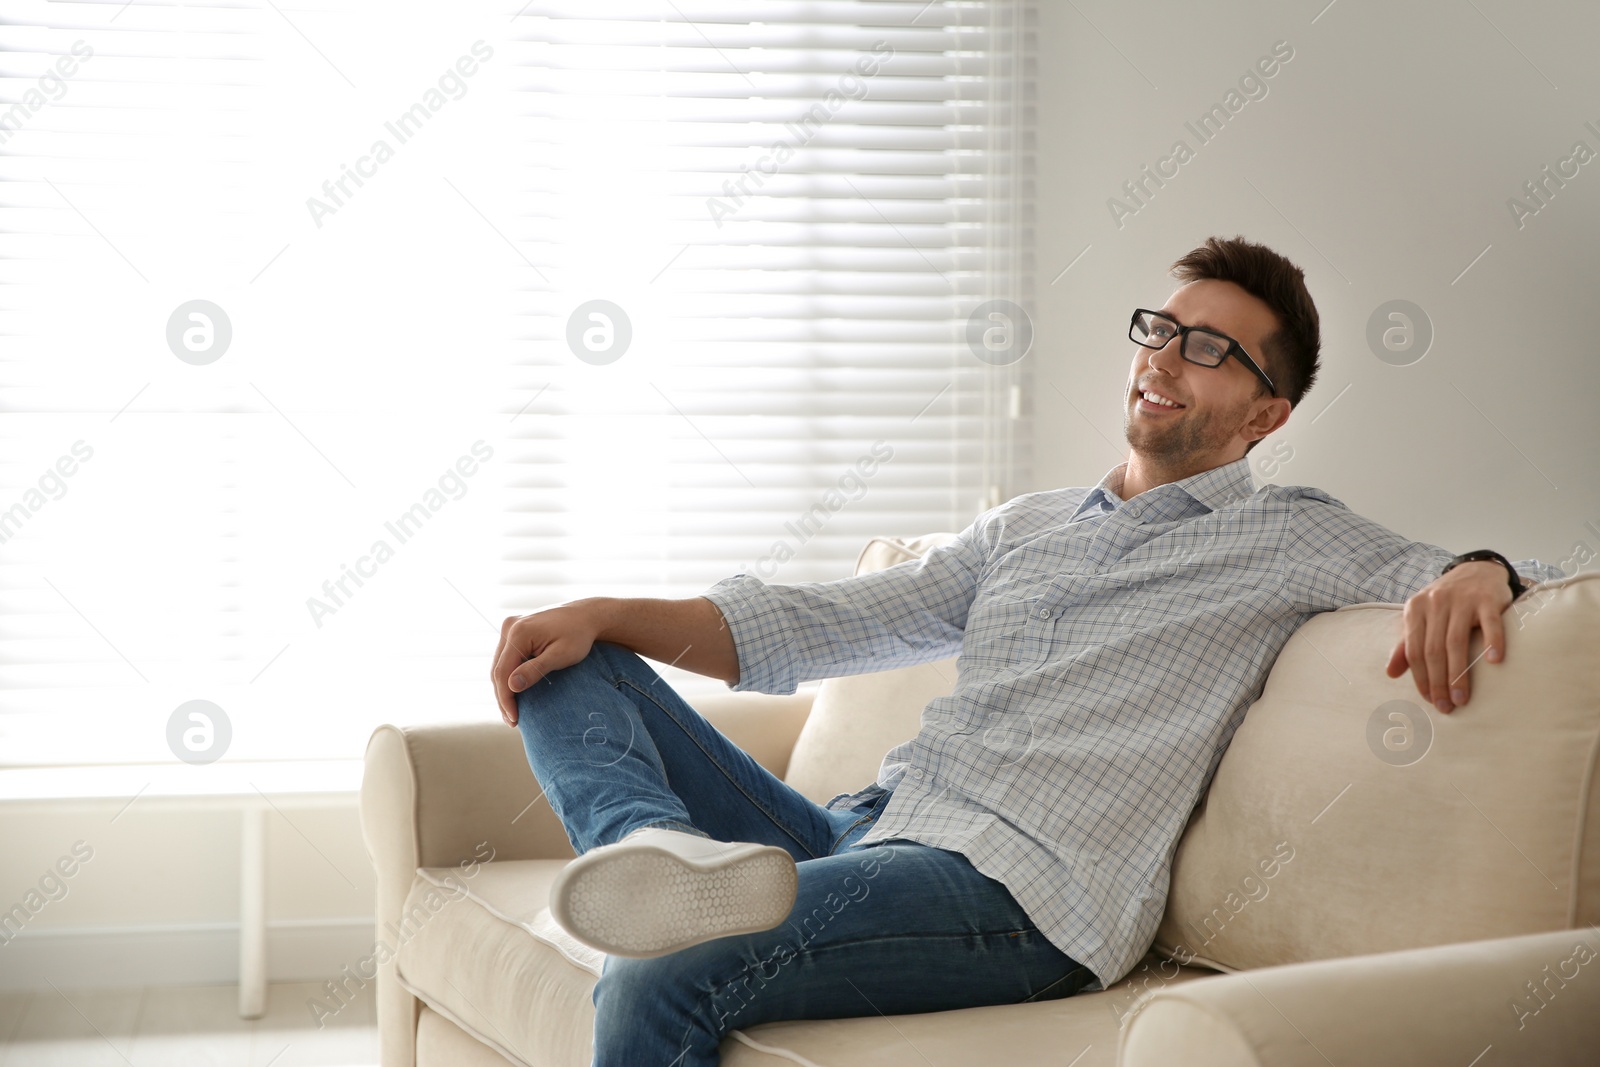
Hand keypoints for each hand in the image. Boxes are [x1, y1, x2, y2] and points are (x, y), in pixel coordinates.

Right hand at [491, 601, 604, 726]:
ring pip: (499, 665)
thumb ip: (536, 670)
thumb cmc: (579, 636)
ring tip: (512, 713)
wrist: (586, 615)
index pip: (502, 672)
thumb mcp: (561, 655)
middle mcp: (510, 626)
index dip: (506, 699)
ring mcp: (510, 627)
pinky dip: (509, 676)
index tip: (515, 719)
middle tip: (513, 722)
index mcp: (519, 632)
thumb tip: (511, 687)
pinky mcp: (515, 631)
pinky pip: (506, 658)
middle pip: (497, 670)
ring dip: (504, 689)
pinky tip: (515, 694)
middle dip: (504, 698)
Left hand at [1384, 561, 1513, 713]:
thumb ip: (1406, 645)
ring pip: (1456, 642)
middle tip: (1447, 706)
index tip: (1429, 699)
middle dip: (1438, 682)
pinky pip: (1490, 624)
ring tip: (1463, 698)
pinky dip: (1492, 642)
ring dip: (1459, 674)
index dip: (1420, 677)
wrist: (1476, 570)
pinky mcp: (1487, 599)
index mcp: (1415, 609)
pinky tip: (1493, 662)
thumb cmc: (1446, 602)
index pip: (1414, 650)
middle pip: (1433, 650)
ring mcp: (1462, 600)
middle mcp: (1435, 603)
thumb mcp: (1421, 618)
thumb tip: (1390, 673)